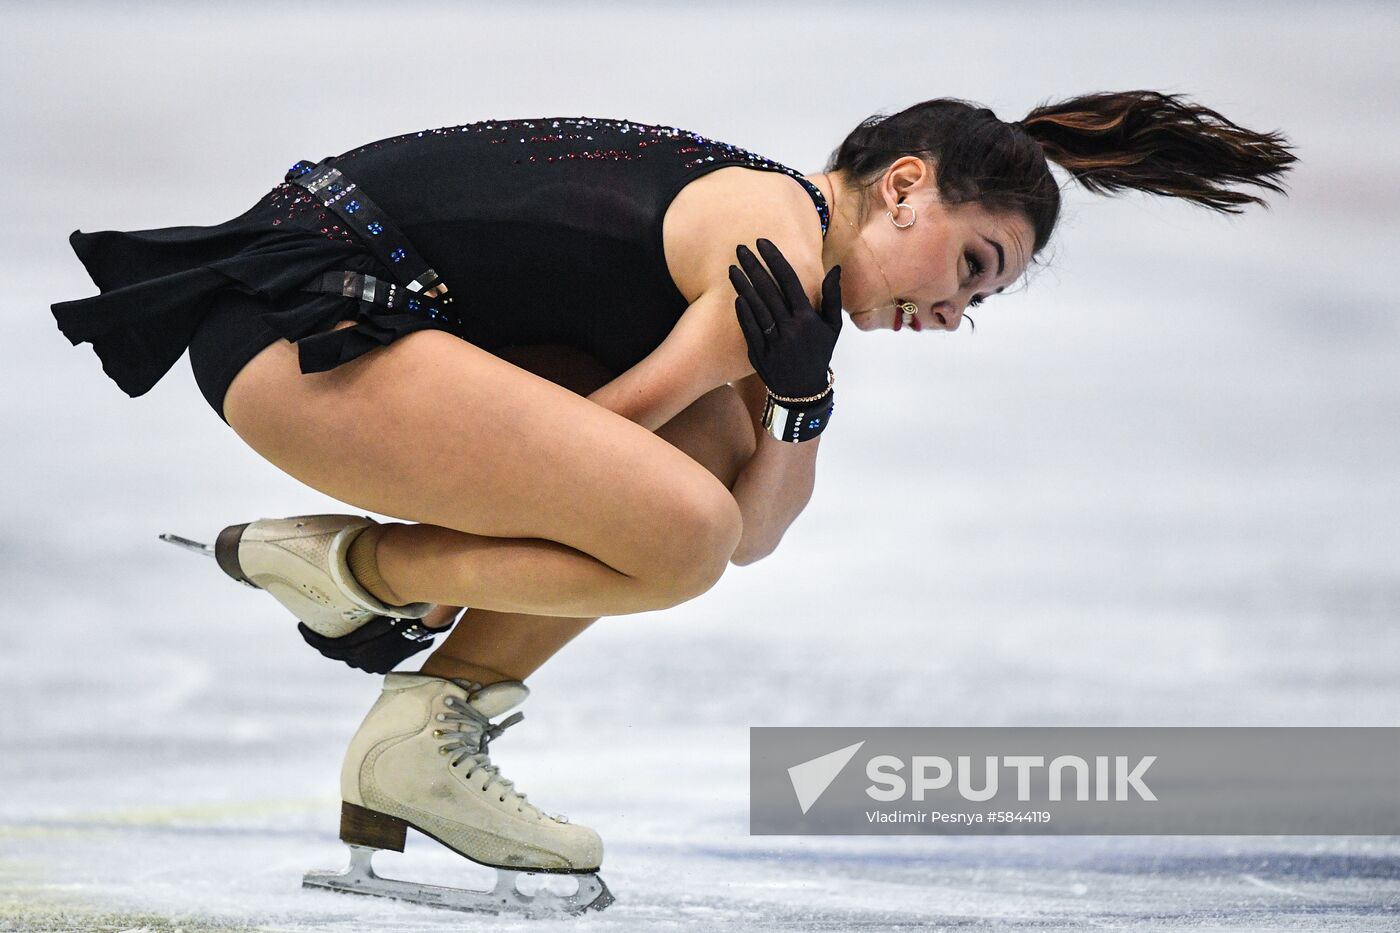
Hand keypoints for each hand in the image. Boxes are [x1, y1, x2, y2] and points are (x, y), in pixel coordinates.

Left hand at [297, 614, 454, 673]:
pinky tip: (354, 641)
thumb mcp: (375, 611)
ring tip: (332, 633)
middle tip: (311, 629)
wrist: (423, 626)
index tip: (300, 626)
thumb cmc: (399, 612)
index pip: (327, 647)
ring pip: (349, 657)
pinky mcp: (382, 667)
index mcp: (358, 650)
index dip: (311, 638)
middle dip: (323, 643)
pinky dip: (355, 651)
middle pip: (336, 654)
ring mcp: (373, 666)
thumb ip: (355, 615)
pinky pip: (362, 659)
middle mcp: (363, 662)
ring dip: (340, 648)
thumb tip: (331, 606)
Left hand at [728, 239, 841, 398]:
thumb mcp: (833, 326)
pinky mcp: (759, 354)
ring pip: (756, 307)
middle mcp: (790, 328)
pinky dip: (742, 311)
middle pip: (769, 290)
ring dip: (743, 285)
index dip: (774, 259)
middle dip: (754, 266)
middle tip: (741, 247)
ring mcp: (774, 342)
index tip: (762, 242)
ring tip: (732, 267)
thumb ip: (833, 297)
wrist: (803, 390)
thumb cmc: (819, 352)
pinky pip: (749, 328)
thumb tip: (834, 269)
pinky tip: (736, 295)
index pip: (789, 281)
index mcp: (808, 318)